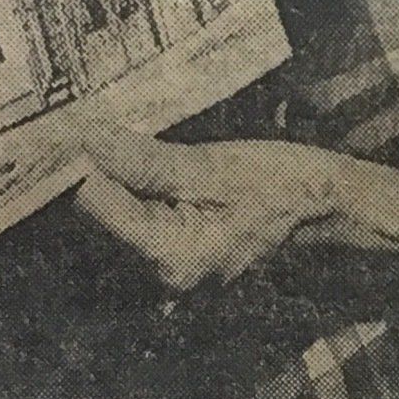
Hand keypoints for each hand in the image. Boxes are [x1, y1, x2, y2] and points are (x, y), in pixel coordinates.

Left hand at [76, 126, 340, 292]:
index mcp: (172, 257)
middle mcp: (163, 276)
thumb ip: (146, 161)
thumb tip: (88, 141)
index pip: (97, 205)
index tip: (75, 123)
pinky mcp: (174, 258)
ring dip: (111, 179)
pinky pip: (135, 222)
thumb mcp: (214, 167)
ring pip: (114, 218)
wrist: (324, 208)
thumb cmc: (281, 185)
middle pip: (100, 216)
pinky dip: (131, 192)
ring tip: (112, 138)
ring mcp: (169, 272)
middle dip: (94, 170)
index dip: (81, 162)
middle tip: (88, 123)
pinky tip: (136, 165)